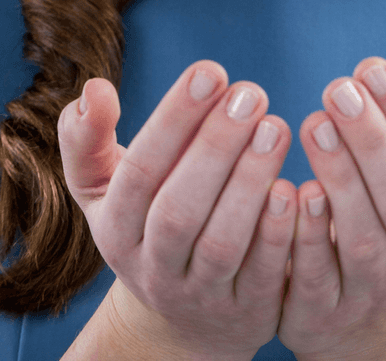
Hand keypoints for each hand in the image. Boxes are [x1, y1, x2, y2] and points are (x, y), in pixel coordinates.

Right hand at [57, 63, 298, 360]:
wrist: (183, 316)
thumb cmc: (146, 221)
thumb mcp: (104, 187)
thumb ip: (87, 137)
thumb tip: (94, 88)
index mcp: (116, 229)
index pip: (138, 173)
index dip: (174, 120)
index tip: (211, 70)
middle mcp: (153, 269)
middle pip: (179, 210)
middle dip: (215, 146)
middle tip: (251, 92)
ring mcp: (201, 296)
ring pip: (222, 244)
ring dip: (250, 182)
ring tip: (276, 126)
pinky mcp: (249, 314)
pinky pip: (265, 276)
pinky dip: (280, 234)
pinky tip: (298, 186)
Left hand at [277, 56, 385, 358]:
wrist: (358, 322)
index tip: (373, 68)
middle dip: (373, 143)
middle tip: (338, 88)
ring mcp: (368, 292)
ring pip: (360, 238)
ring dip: (340, 177)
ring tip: (314, 122)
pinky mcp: (322, 312)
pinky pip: (316, 275)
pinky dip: (306, 234)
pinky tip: (292, 188)